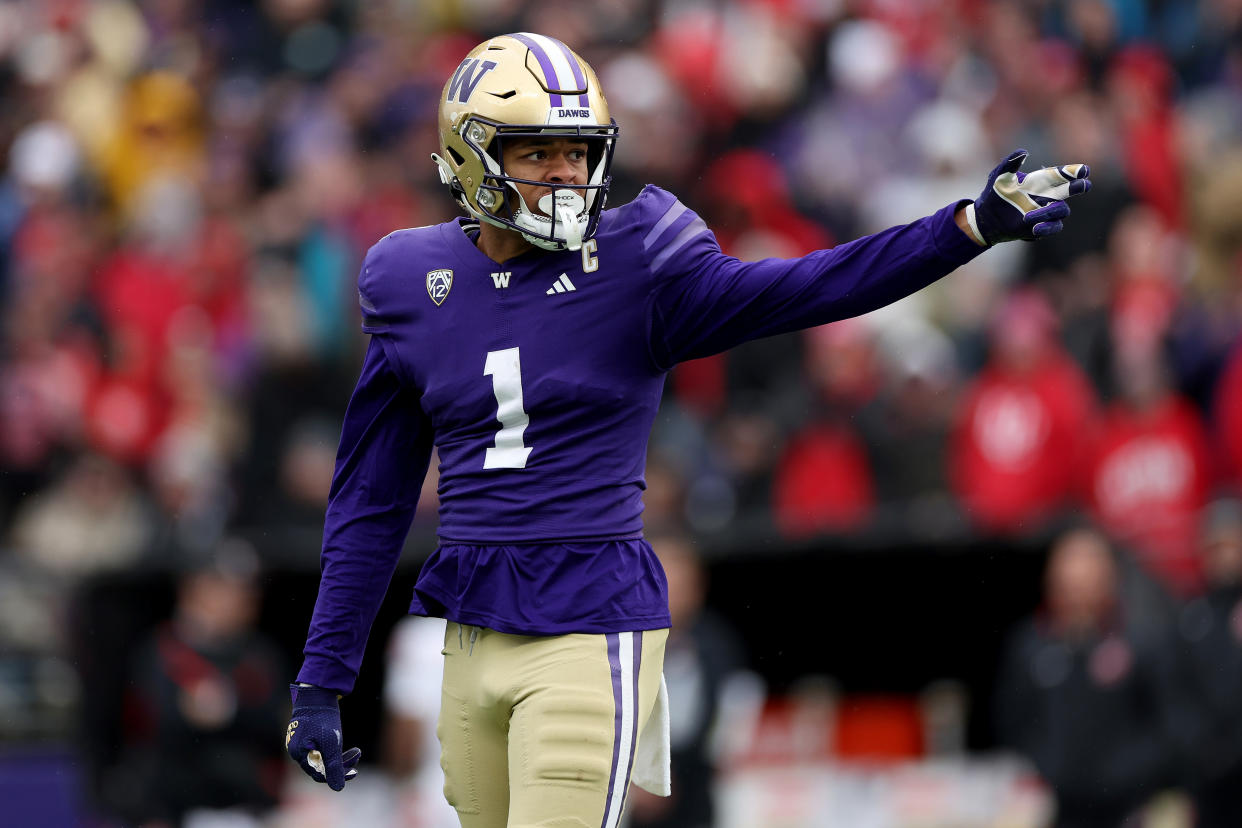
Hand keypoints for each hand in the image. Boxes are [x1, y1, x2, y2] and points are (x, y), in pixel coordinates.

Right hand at [285, 684, 360, 790]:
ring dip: (339, 756)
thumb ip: (334, 766)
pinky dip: (333, 749)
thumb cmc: (323, 717)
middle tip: (357, 756)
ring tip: (356, 751)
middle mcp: (297, 751)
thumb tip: (338, 788)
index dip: (338, 775)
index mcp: (299, 754)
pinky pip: (320, 749)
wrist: (318, 692)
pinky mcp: (306, 736)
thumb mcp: (331, 743)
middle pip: (321, 766)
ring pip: (322, 757)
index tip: (354, 771)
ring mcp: (300, 743)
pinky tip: (345, 745)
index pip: (319, 775)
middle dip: (341, 764)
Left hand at [964, 149, 1090, 244]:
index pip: (1061, 174)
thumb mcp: (999, 176)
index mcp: (1040, 180)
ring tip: (1027, 217)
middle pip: (1070, 190)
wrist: (987, 217)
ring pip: (1061, 210)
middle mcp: (1048, 195)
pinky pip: (1053, 227)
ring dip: (1048, 212)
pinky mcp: (1042, 226)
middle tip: (1084, 185)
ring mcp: (1046, 211)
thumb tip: (1023, 152)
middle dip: (1078, 186)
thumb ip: (1010, 164)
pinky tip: (1035, 228)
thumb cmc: (995, 193)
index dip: (1073, 172)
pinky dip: (1047, 227)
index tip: (1084, 170)